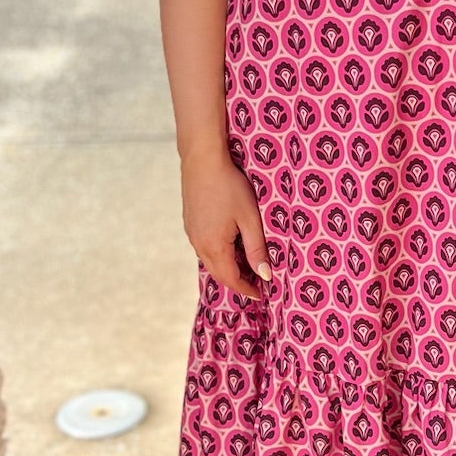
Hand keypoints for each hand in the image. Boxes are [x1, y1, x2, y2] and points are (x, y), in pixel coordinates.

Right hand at [181, 146, 272, 300]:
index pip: (231, 279)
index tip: (262, 294)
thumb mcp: (250, 218)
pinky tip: (230, 247)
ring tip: (247, 267)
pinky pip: (204, 248)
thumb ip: (257, 248)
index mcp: (214, 246)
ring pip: (210, 261)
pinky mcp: (190, 224)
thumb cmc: (229, 186)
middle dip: (238, 282)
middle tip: (257, 284)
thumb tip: (265, 275)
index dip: (247, 289)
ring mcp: (192, 234)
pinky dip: (218, 255)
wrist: (202, 160)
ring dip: (228, 269)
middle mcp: (199, 244)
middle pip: (219, 273)